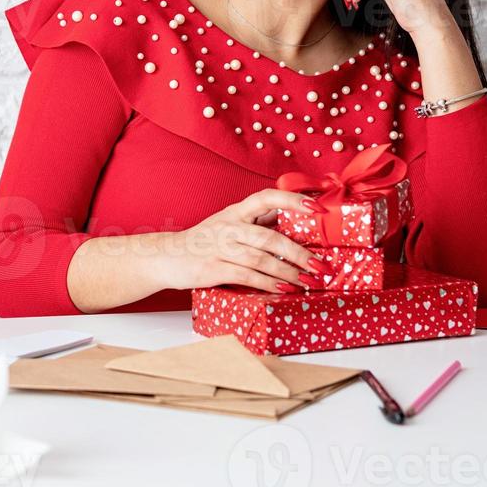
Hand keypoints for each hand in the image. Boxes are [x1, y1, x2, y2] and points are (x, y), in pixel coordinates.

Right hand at [149, 190, 331, 293]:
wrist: (164, 257)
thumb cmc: (202, 241)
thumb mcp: (228, 224)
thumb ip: (256, 222)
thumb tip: (292, 220)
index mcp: (235, 211)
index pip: (267, 197)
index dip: (294, 200)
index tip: (319, 208)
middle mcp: (229, 225)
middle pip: (271, 236)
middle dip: (300, 253)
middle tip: (322, 265)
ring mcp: (220, 247)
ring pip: (262, 259)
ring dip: (290, 273)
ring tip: (309, 282)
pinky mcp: (213, 268)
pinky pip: (247, 276)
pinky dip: (269, 284)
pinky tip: (284, 289)